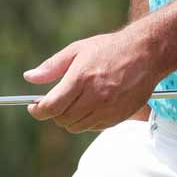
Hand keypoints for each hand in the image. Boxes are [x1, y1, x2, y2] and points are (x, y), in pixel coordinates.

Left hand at [22, 29, 163, 132]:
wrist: (146, 53)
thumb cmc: (110, 48)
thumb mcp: (77, 50)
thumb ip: (52, 66)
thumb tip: (29, 77)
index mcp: (80, 78)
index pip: (51, 106)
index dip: (38, 110)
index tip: (34, 107)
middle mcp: (94, 96)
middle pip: (62, 119)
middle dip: (54, 112)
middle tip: (57, 101)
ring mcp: (108, 108)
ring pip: (76, 127)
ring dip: (70, 118)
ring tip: (75, 102)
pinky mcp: (119, 116)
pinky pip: (93, 128)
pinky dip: (87, 121)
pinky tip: (91, 106)